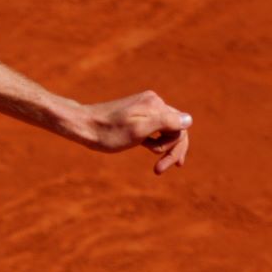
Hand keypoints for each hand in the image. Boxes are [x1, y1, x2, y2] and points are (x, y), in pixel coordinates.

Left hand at [78, 90, 193, 173]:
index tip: (160, 168)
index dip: (175, 149)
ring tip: (155, 164)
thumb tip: (189, 120)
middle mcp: (154, 102)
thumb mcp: (138, 131)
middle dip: (171, 150)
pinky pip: (156, 128)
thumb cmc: (108, 133)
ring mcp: (146, 106)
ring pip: (167, 129)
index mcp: (156, 105)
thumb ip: (165, 123)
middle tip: (160, 170)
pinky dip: (155, 141)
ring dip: (163, 147)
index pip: (180, 128)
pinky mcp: (138, 113)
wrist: (82, 125)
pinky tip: (151, 150)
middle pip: (176, 128)